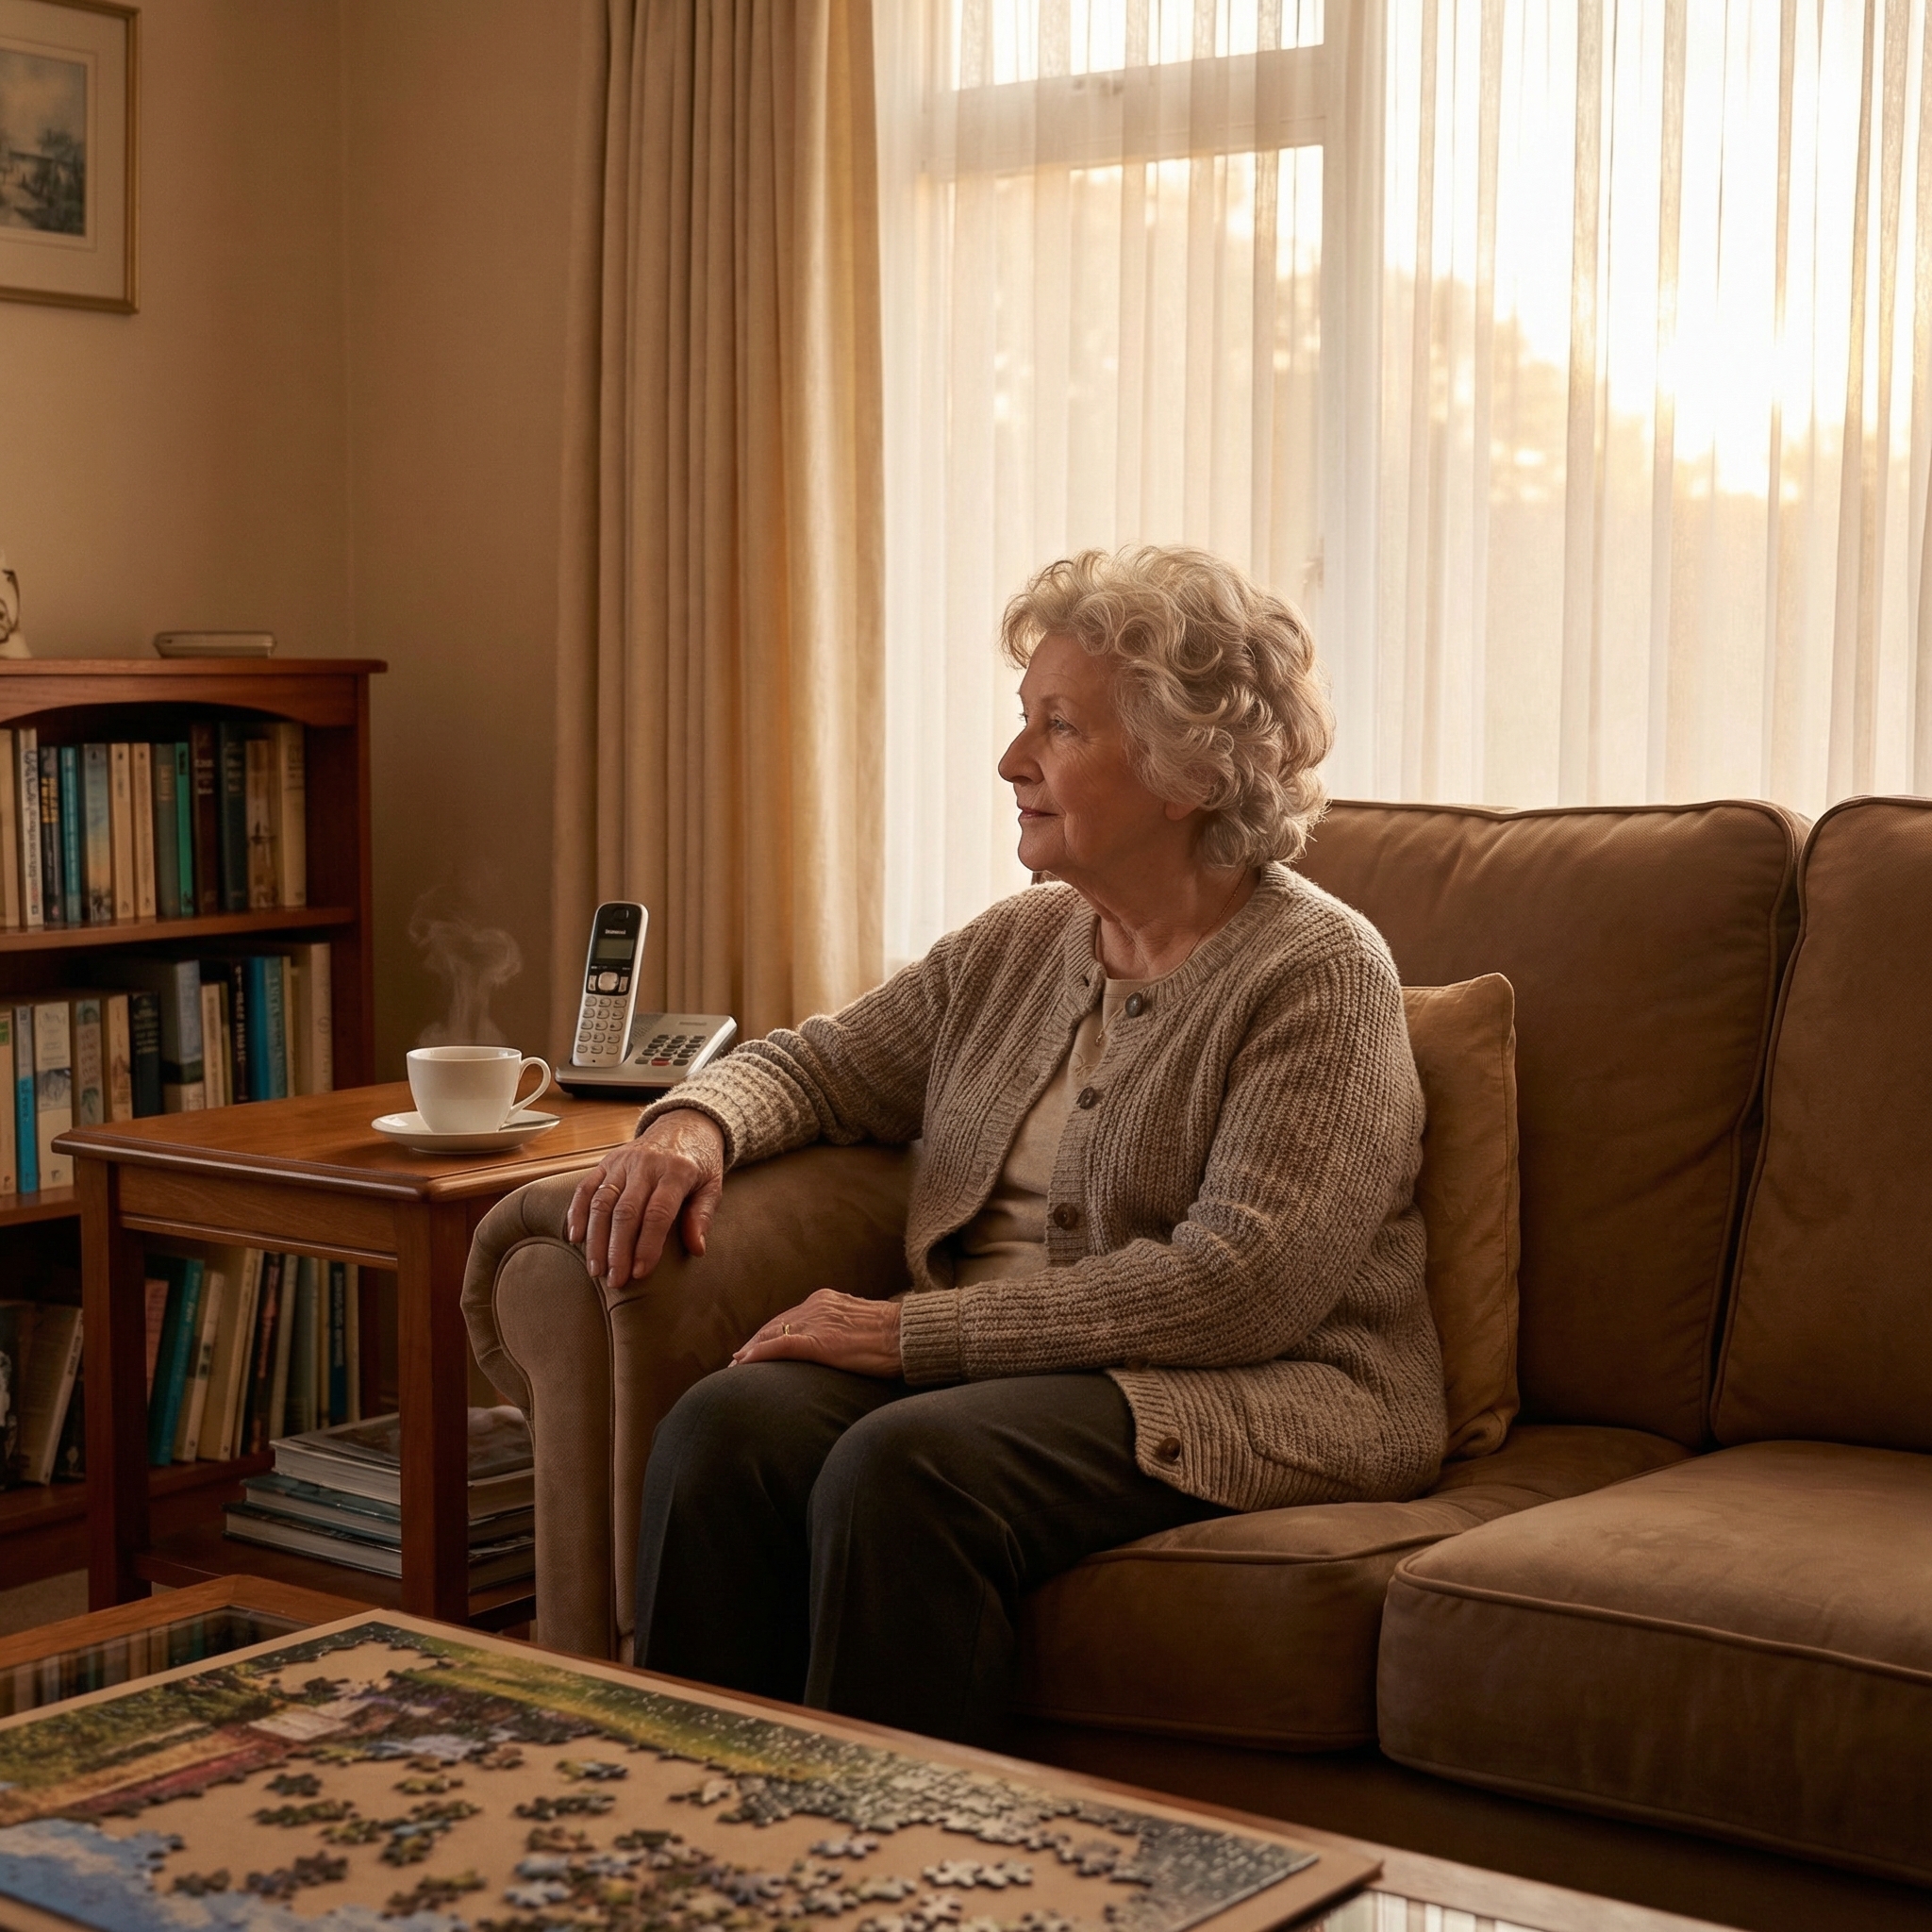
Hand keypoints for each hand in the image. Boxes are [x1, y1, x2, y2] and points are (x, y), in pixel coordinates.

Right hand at [567, 1109, 724, 1287]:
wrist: (684, 1124)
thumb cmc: (700, 1163)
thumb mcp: (712, 1186)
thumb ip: (702, 1215)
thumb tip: (697, 1248)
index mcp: (677, 1171)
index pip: (658, 1213)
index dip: (648, 1245)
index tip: (641, 1273)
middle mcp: (646, 1164)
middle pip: (626, 1211)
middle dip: (618, 1250)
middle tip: (615, 1280)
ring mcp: (623, 1161)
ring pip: (602, 1202)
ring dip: (596, 1238)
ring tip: (596, 1269)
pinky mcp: (607, 1161)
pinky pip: (586, 1187)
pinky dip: (577, 1212)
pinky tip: (575, 1237)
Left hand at [732, 1288, 903, 1378]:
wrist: (911, 1334)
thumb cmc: (897, 1336)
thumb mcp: (864, 1326)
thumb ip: (845, 1330)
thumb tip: (839, 1346)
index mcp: (829, 1301)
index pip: (790, 1318)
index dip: (769, 1334)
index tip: (754, 1349)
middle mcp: (819, 1306)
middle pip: (775, 1324)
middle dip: (754, 1343)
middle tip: (735, 1361)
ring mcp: (818, 1322)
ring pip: (772, 1333)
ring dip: (750, 1351)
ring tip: (733, 1367)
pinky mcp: (820, 1341)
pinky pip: (780, 1345)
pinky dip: (758, 1354)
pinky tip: (742, 1364)